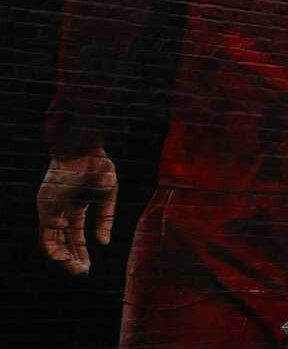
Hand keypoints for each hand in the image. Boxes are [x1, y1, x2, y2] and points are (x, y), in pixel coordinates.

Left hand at [38, 151, 117, 275]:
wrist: (83, 148)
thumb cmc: (97, 165)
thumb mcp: (108, 193)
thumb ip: (106, 217)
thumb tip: (104, 242)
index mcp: (76, 206)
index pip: (76, 235)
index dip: (82, 251)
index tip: (88, 266)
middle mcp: (61, 211)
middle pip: (64, 241)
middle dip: (73, 258)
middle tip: (83, 272)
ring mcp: (51, 210)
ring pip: (52, 241)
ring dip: (63, 257)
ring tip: (75, 268)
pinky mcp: (45, 209)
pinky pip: (46, 233)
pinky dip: (54, 246)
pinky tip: (65, 256)